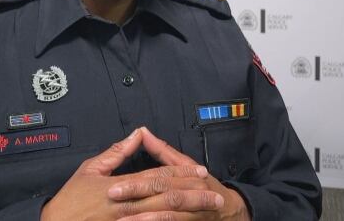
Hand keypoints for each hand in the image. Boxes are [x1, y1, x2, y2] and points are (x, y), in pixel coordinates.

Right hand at [40, 128, 223, 220]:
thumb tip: (137, 134)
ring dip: (188, 212)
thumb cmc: (70, 201)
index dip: (181, 173)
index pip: (157, 177)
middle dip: (193, 194)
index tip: (200, 172)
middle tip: (216, 193)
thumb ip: (116, 152)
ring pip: (163, 216)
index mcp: (119, 186)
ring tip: (209, 208)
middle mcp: (125, 206)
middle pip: (166, 198)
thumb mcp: (89, 170)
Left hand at [108, 128, 251, 220]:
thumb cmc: (205, 186)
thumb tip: (143, 131)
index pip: (161, 178)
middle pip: (164, 196)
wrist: (229, 211)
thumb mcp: (186, 166)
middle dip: (138, 198)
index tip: (114, 187)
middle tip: (114, 200)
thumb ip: (163, 152)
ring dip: (145, 219)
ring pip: (169, 216)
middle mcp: (193, 194)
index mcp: (189, 177)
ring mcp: (194, 213)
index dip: (137, 183)